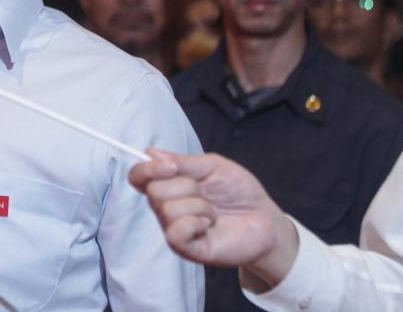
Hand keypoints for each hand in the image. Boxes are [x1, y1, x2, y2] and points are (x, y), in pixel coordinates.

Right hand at [128, 149, 298, 289]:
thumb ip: (182, 160)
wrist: (264, 219)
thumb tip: (150, 153)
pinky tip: (208, 225)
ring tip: (213, 212)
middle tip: (205, 192)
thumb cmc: (239, 192)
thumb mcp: (213, 166)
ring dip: (199, 206)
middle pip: (153, 191)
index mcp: (169, 184)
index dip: (147, 169)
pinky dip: (194, 224)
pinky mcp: (186, 248)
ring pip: (168, 210)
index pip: (138, 177)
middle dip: (185, 186)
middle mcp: (166, 206)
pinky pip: (175, 233)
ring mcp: (175, 228)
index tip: (170, 166)